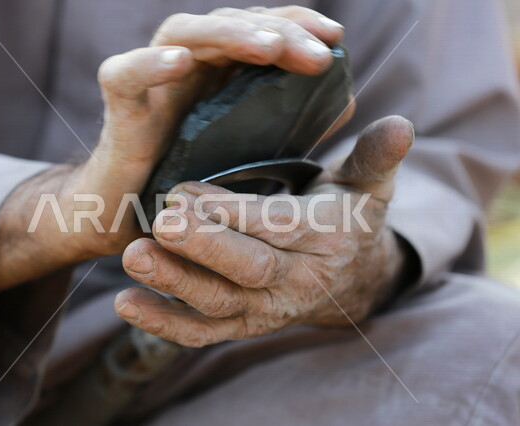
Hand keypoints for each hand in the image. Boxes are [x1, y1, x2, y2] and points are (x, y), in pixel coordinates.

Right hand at [0, 6, 344, 293]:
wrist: (133, 221)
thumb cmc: (191, 185)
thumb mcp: (254, 153)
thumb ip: (294, 124)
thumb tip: (345, 100)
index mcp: (219, 73)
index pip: (257, 31)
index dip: (295, 25)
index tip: (335, 38)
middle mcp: (186, 69)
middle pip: (228, 26)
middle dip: (276, 32)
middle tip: (318, 54)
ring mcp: (151, 84)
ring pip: (182, 33)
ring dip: (226, 36)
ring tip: (268, 48)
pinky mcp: (119, 110)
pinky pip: (124, 75)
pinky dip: (149, 64)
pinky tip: (181, 62)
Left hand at [115, 116, 414, 346]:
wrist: (349, 280)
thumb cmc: (348, 220)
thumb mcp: (367, 187)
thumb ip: (375, 157)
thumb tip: (401, 124)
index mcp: (326, 241)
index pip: (278, 226)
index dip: (234, 212)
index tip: (187, 191)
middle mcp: (297, 282)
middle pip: (248, 269)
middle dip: (204, 247)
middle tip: (162, 223)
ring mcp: (266, 310)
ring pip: (218, 303)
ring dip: (174, 283)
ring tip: (133, 256)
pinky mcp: (242, 325)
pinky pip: (201, 333)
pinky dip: (162, 324)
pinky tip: (125, 303)